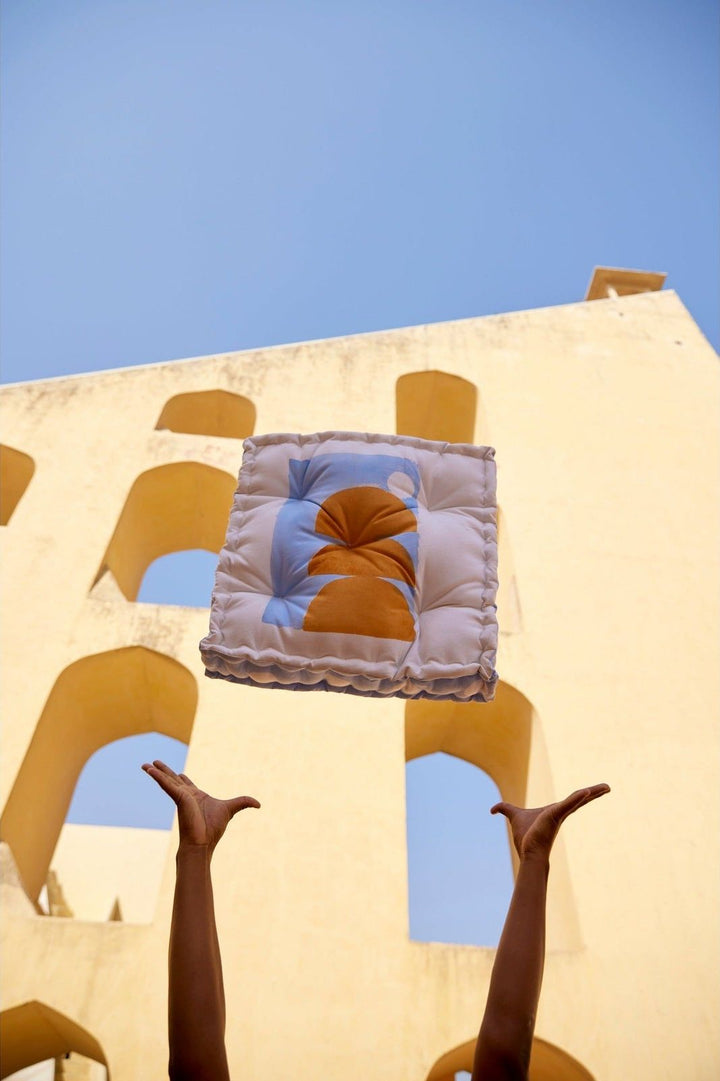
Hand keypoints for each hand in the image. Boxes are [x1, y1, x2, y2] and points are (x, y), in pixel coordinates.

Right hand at [142, 760, 259, 851]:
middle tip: (155, 763)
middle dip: (164, 771)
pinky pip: (166, 784)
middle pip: (173, 779)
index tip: (178, 773)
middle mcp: (186, 795)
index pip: (186, 784)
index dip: (182, 778)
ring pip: (166, 780)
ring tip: (145, 765)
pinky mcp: (178, 798)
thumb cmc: (214, 829)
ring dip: (157, 772)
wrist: (203, 842)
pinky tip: (149, 770)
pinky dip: (158, 776)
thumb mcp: (231, 809)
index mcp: (196, 797)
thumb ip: (243, 802)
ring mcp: (181, 796)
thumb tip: (259, 804)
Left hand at [491, 783, 609, 861]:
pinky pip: (570, 803)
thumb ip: (504, 809)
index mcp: (555, 811)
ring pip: (579, 799)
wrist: (527, 851)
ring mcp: (560, 813)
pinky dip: (578, 797)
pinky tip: (587, 791)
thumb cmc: (524, 837)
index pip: (572, 800)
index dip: (583, 795)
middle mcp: (561, 812)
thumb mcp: (513, 815)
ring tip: (606, 787)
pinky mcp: (556, 814)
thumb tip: (493, 809)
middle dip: (594, 792)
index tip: (592, 790)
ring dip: (592, 792)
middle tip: (608, 788)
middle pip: (580, 799)